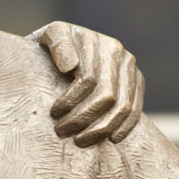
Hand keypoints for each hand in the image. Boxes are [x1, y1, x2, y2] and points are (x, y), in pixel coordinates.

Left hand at [33, 22, 144, 145]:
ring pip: (122, 104)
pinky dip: (125, 125)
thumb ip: (57, 46)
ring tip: (80, 140)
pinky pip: (136, 106)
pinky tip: (112, 138)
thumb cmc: (42, 51)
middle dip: (84, 117)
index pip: (87, 79)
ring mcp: (127, 63)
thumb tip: (71, 67)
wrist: (56, 53)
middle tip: (62, 132)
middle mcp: (113, 47)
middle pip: (105, 94)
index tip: (53, 114)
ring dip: (102, 127)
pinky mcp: (136, 78)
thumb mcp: (42, 42)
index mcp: (89, 38)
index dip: (71, 100)